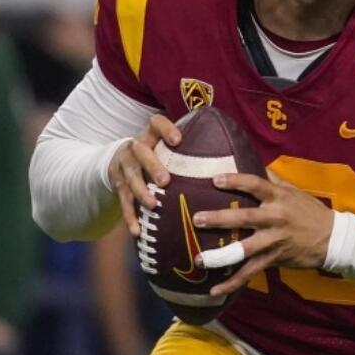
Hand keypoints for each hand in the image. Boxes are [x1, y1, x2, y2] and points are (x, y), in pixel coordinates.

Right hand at [107, 114, 181, 235]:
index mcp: (151, 135)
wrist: (117, 161)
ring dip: (141, 191)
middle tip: (166, 180)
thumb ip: (193, 148)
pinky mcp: (117, 185)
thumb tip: (237, 154)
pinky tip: (138, 231)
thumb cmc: (157, 154)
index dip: (166, 129)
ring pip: (130, 177)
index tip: (178, 140)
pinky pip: (122, 202)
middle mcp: (135, 148)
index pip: (156, 123)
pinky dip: (130, 217)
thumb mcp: (167, 146)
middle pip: (140, 151)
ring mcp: (124, 166)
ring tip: (153, 205)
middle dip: (152, 165)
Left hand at [193, 173, 334, 299]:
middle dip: (220, 219)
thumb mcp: (294, 191)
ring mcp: (274, 241)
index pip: (256, 185)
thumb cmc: (311, 212)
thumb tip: (253, 162)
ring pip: (244, 249)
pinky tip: (214, 290)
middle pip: (245, 218)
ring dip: (221, 255)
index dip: (235, 181)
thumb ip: (273, 180)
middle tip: (197, 218)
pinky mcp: (274, 259)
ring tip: (199, 259)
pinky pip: (250, 272)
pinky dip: (232, 283)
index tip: (214, 180)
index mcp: (279, 198)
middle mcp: (275, 218)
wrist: (333, 238)